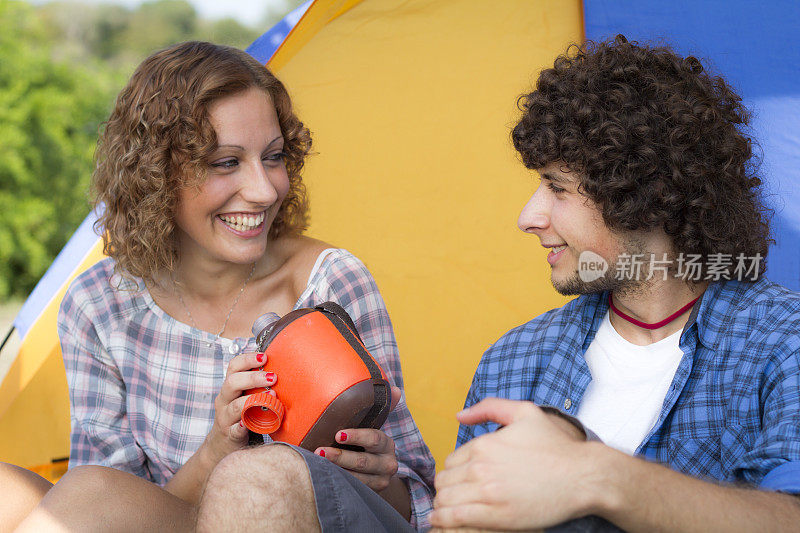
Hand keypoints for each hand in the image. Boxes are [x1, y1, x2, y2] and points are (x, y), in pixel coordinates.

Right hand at [203, 351, 276, 463]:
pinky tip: (251, 422)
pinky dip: (243, 426)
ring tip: (272, 396)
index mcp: (229, 387)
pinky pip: (236, 429)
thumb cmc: (242, 415)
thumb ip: (258, 386)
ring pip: (235, 406)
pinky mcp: (230, 434)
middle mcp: (224, 400)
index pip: (233, 367)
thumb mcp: (246, 397)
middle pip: (232, 382)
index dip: (248, 359)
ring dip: (255, 400)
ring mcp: (225, 417)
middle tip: (273, 377)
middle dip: (253, 378)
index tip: (264, 357)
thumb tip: (285, 369)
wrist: (223, 444)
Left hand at [314, 386, 401, 492]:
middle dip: (341, 457)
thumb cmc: (367, 444)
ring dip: (336, 471)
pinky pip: (353, 489)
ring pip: (357, 478)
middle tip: (320, 451)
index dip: (356, 436)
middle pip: (363, 462)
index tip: (338, 434)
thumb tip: (396, 389)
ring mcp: (380, 481)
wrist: (377, 473)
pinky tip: (324, 476)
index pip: (373, 438)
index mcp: (386, 444)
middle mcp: (388, 464)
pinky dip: (339, 482)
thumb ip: (382, 407)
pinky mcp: (371, 494)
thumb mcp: (373, 427)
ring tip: (317, 464)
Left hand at [430, 398, 591, 530]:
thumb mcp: (524, 413)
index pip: (450, 461)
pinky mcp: (497, 515)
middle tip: (455, 496)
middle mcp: (481, 467)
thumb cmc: (556, 446)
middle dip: (446, 488)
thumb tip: (459, 416)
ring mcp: (488, 492)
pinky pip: (455, 517)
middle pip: (444, 481)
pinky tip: (442, 520)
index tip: (460, 480)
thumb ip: (489, 408)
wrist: (583, 476)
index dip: (453, 471)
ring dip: (442, 505)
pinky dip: (443, 519)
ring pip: (446, 499)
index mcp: (484, 444)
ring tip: (446, 511)